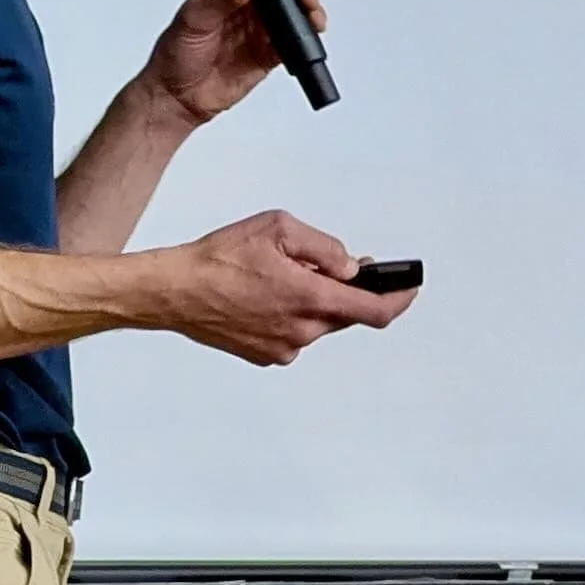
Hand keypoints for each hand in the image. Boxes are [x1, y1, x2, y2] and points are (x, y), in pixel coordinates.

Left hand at [142, 0, 327, 126]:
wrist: (178, 97)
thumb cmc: (176, 54)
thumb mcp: (193, 20)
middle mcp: (248, 1)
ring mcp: (261, 26)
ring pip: (295, 9)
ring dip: (309, 9)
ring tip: (312, 17)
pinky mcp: (270, 52)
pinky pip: (296, 41)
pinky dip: (307, 38)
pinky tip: (309, 37)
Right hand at [154, 211, 415, 366]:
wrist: (175, 291)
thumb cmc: (219, 258)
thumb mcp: (279, 229)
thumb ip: (324, 248)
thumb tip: (350, 266)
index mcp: (310, 299)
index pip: (375, 311)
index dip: (399, 299)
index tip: (410, 287)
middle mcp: (302, 331)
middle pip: (345, 314)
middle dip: (345, 290)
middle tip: (331, 266)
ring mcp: (284, 348)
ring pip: (318, 323)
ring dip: (312, 301)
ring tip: (278, 276)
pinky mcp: (266, 356)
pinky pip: (294, 333)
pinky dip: (290, 314)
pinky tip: (263, 296)